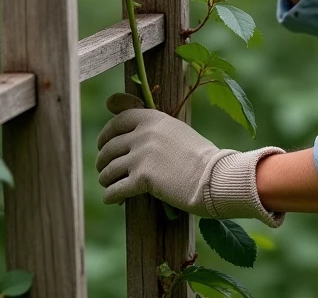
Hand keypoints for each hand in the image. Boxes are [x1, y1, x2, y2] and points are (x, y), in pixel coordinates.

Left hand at [95, 93, 286, 226]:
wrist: (214, 176)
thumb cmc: (200, 155)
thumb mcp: (177, 131)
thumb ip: (155, 127)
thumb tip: (138, 125)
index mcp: (153, 118)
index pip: (118, 121)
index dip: (106, 133)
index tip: (103, 144)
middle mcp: (144, 134)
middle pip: (110, 147)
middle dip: (103, 160)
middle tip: (103, 169)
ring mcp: (142, 155)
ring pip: (109, 169)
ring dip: (105, 179)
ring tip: (108, 185)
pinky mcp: (142, 178)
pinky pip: (116, 189)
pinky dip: (110, 196)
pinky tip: (110, 199)